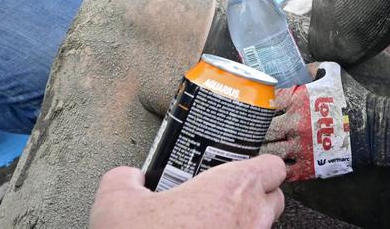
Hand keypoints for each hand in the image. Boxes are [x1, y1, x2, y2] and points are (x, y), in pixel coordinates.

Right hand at [88, 159, 284, 228]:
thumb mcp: (116, 202)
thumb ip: (125, 179)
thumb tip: (129, 178)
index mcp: (233, 189)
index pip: (273, 167)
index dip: (259, 166)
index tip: (242, 169)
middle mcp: (251, 220)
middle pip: (273, 200)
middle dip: (255, 198)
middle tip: (224, 200)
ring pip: (261, 228)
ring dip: (243, 225)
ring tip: (213, 225)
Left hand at [262, 62, 364, 180]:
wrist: (374, 127)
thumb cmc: (353, 98)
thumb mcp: (333, 73)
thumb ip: (310, 69)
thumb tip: (294, 67)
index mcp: (300, 100)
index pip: (268, 102)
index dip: (259, 104)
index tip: (255, 106)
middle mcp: (297, 124)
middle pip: (263, 129)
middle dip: (255, 130)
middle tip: (249, 130)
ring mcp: (302, 146)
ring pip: (269, 151)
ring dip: (261, 150)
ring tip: (256, 148)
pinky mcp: (310, 165)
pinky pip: (284, 169)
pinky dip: (275, 167)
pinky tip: (271, 164)